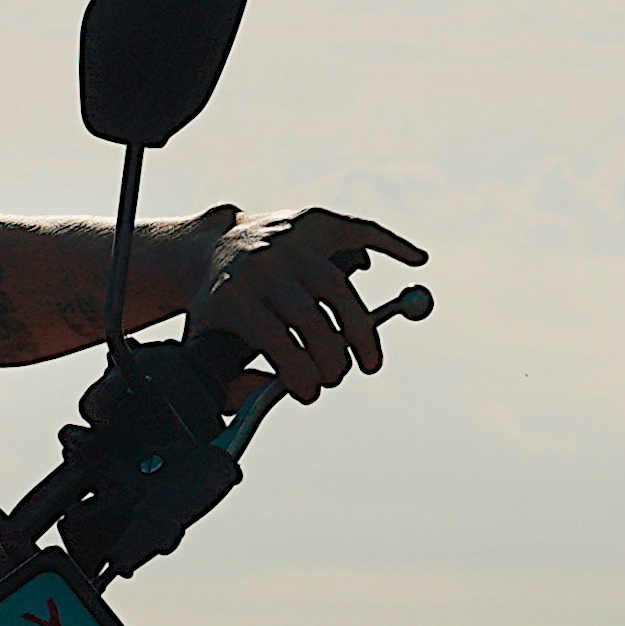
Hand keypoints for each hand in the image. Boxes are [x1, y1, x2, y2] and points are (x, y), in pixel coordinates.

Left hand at [185, 203, 429, 398]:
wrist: (208, 248)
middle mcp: (264, 264)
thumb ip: (232, 383)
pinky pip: (360, 232)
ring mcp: (292, 241)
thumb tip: (265, 402)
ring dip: (361, 331)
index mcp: (235, 295)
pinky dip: (392, 245)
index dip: (300, 374)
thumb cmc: (217, 307)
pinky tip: (417, 260)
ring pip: (339, 289)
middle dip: (331, 359)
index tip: (311, 393)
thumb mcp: (207, 345)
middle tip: (337, 378)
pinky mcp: (314, 223)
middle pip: (311, 318)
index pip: (276, 341)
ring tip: (368, 359)